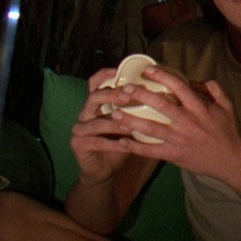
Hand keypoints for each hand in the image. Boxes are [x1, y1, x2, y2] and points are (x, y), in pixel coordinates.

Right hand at [68, 67, 143, 184]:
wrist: (103, 170)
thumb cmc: (118, 143)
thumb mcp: (128, 124)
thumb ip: (136, 110)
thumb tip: (162, 95)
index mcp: (96, 105)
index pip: (94, 83)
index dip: (104, 76)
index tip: (118, 71)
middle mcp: (85, 113)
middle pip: (94, 97)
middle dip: (111, 95)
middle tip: (128, 95)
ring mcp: (79, 129)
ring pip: (95, 122)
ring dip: (115, 123)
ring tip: (131, 125)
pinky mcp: (77, 144)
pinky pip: (96, 142)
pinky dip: (113, 144)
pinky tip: (126, 145)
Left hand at [107, 65, 240, 193]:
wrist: (231, 161)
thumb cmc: (228, 132)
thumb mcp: (227, 106)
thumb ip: (214, 90)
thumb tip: (199, 80)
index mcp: (199, 107)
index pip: (178, 86)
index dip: (161, 76)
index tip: (147, 70)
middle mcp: (187, 121)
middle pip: (159, 104)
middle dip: (139, 95)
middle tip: (124, 90)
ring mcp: (179, 139)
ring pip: (150, 128)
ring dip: (130, 120)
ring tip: (115, 114)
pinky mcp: (174, 155)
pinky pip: (151, 151)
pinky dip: (135, 147)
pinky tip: (122, 142)